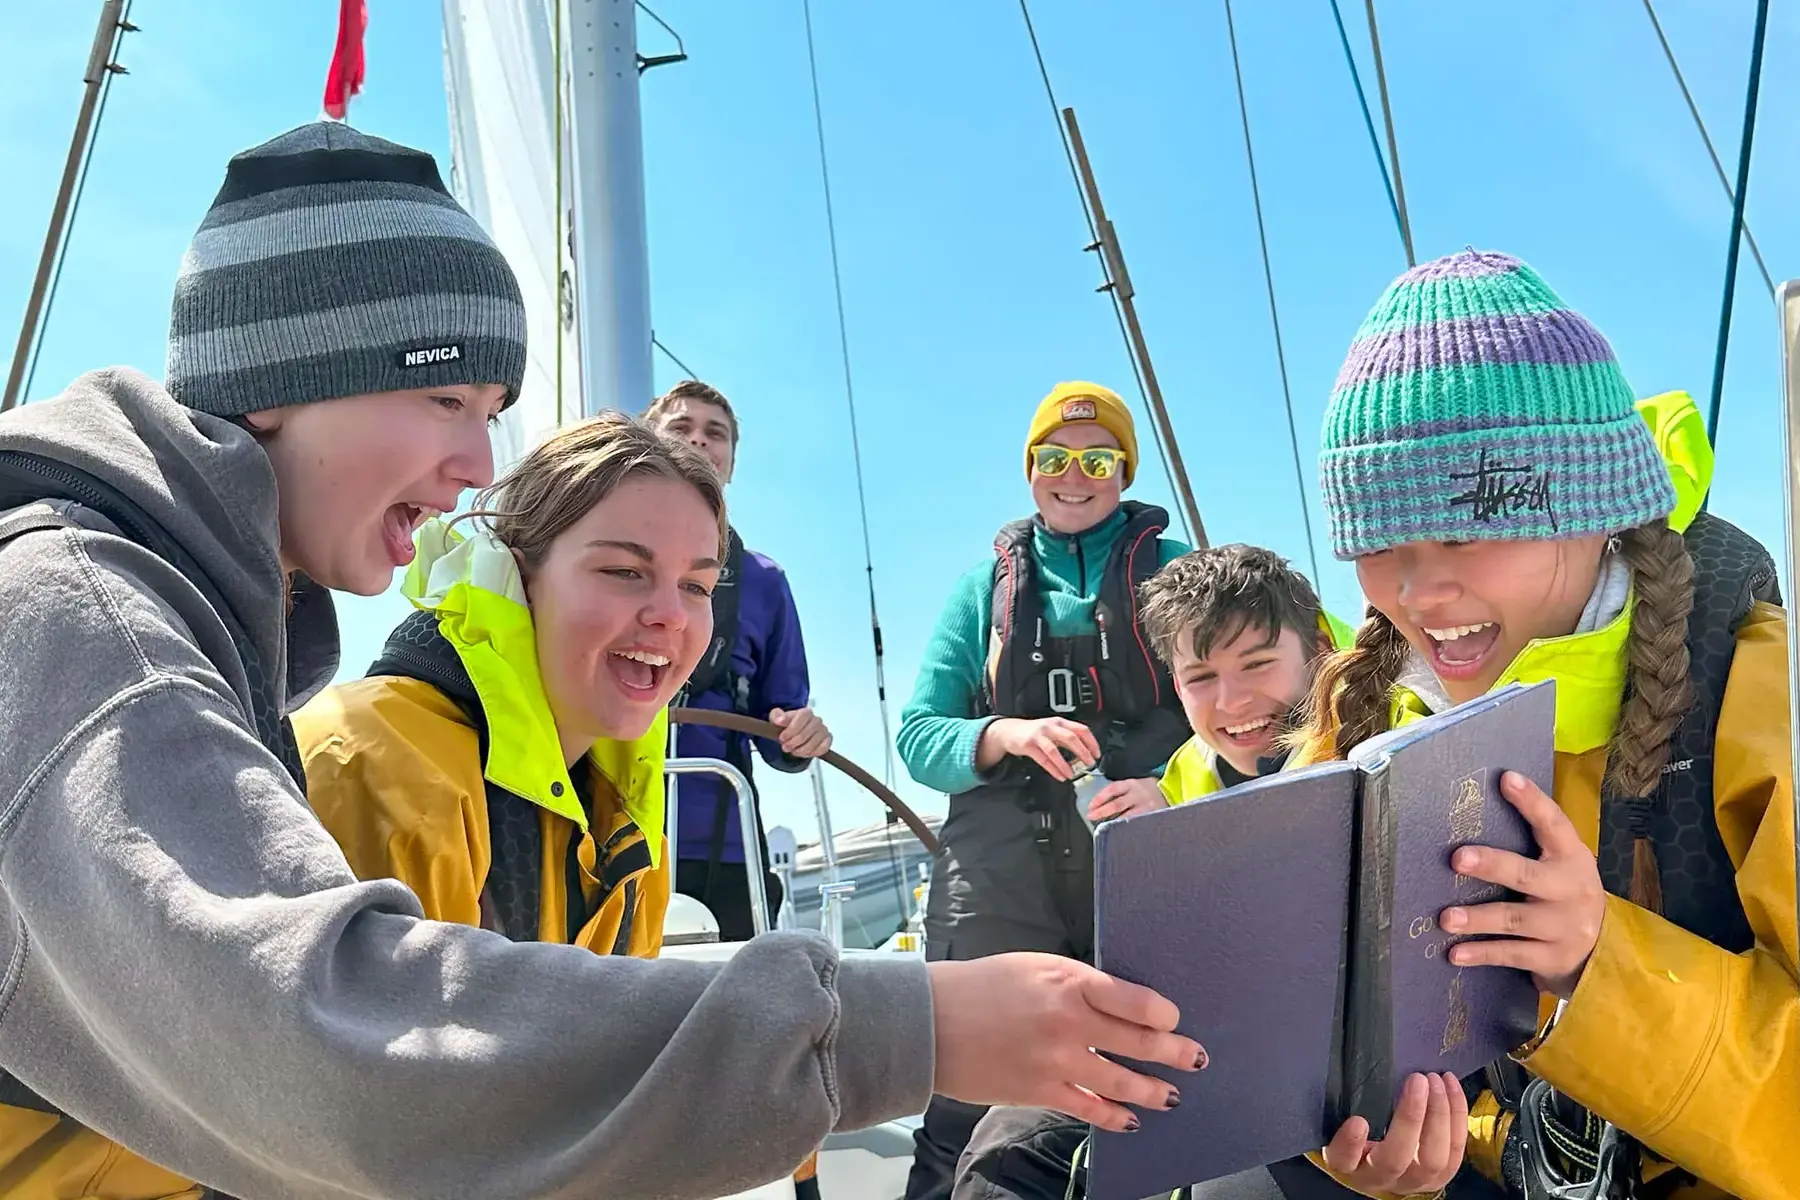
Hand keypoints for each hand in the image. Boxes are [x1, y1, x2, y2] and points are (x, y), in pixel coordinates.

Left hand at [769, 706, 831, 758]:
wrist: (796, 732)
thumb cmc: (788, 724)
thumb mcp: (777, 718)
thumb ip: (776, 716)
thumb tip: (780, 720)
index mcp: (806, 712)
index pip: (802, 718)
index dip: (791, 729)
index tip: (782, 737)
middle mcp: (817, 720)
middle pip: (805, 734)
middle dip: (793, 743)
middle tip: (785, 747)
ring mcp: (823, 730)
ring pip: (812, 744)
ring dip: (800, 750)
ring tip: (793, 750)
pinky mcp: (828, 740)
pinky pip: (822, 749)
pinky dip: (811, 753)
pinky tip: (803, 752)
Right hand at [928, 953, 1206, 1132]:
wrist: (932, 1021)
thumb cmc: (982, 986)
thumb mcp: (1036, 967)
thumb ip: (1077, 984)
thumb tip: (1116, 1002)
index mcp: (1070, 983)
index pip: (1138, 1002)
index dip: (1165, 1015)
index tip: (1172, 1019)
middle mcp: (1070, 1023)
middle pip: (1140, 1042)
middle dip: (1175, 1053)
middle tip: (1195, 1058)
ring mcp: (1057, 1061)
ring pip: (1122, 1082)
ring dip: (1154, 1090)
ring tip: (1171, 1095)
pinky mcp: (1040, 1091)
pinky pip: (1090, 1109)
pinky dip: (1115, 1117)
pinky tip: (1130, 1121)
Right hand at [978, 717, 1099, 780]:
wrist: (1009, 730)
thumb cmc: (1033, 731)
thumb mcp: (1052, 730)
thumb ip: (1067, 738)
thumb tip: (1084, 750)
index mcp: (1059, 722)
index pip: (1081, 729)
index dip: (1091, 742)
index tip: (1097, 753)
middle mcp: (1050, 727)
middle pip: (1070, 738)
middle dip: (1082, 752)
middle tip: (1089, 763)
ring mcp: (1038, 736)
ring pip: (1054, 750)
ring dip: (1065, 764)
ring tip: (1072, 774)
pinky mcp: (1028, 745)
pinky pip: (1042, 759)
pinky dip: (1052, 769)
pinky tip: (1059, 775)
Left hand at [1087, 777, 1166, 822]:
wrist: (1169, 791)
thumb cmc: (1148, 789)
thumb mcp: (1133, 784)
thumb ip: (1119, 792)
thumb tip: (1100, 804)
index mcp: (1131, 784)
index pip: (1112, 789)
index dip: (1100, 798)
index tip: (1090, 806)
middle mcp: (1138, 795)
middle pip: (1117, 804)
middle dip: (1101, 811)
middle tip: (1091, 817)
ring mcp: (1146, 806)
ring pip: (1126, 816)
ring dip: (1112, 822)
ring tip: (1102, 827)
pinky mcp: (1151, 816)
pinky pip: (1136, 823)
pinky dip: (1126, 828)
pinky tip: (1119, 832)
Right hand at [1321, 1072, 1467, 1193]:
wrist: (1379, 1167)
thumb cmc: (1357, 1134)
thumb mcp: (1341, 1122)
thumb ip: (1348, 1105)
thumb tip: (1363, 1070)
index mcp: (1348, 1165)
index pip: (1343, 1160)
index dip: (1350, 1144)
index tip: (1357, 1121)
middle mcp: (1379, 1178)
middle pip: (1395, 1160)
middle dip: (1411, 1118)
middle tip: (1417, 1080)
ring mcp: (1412, 1182)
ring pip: (1432, 1160)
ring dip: (1440, 1115)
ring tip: (1436, 1080)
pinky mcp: (1440, 1178)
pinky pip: (1456, 1152)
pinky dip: (1457, 1116)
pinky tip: (1451, 1086)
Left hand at [1440, 771, 1604, 998]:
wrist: (1604, 954)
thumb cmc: (1564, 895)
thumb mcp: (1561, 866)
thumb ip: (1534, 843)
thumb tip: (1486, 802)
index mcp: (1572, 858)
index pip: (1554, 824)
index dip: (1532, 801)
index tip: (1506, 779)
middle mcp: (1570, 890)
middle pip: (1526, 875)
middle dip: (1492, 865)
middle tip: (1458, 858)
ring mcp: (1563, 927)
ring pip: (1514, 920)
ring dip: (1477, 919)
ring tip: (1445, 917)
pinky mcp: (1552, 958)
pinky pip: (1511, 954)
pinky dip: (1481, 954)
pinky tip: (1455, 953)